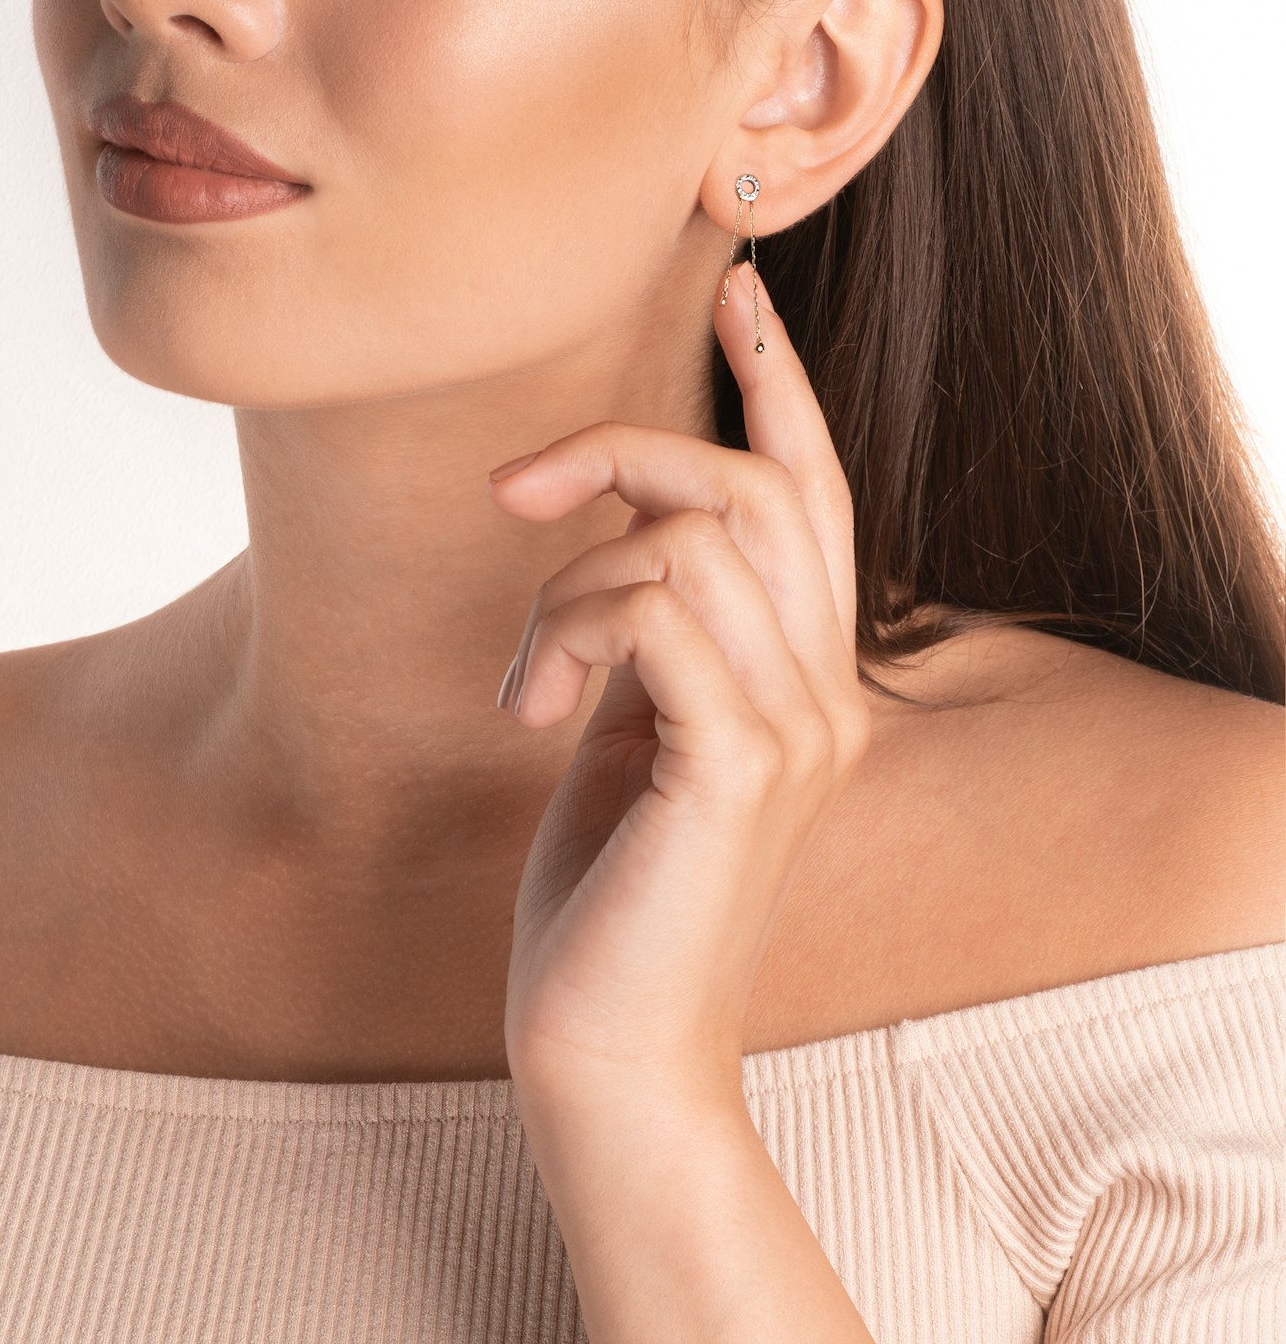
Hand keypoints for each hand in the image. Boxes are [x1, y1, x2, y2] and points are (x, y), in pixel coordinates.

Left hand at [486, 261, 870, 1104]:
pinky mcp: (742, 767)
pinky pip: (659, 608)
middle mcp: (827, 694)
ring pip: (693, 539)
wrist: (608, 1049)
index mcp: (802, 682)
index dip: (782, 389)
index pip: (815, 501)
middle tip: (516, 495)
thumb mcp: (627, 735)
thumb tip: (617, 536)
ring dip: (571, 584)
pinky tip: (535, 710)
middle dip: (625, 451)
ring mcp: (796, 730)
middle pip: (757, 488)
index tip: (742, 293)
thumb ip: (648, 637)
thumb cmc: (604, 898)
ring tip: (527, 685)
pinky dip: (573, 628)